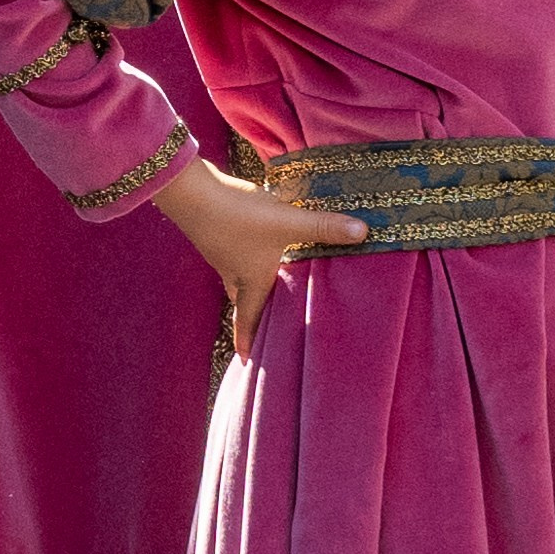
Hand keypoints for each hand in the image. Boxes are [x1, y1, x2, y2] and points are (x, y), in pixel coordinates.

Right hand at [156, 155, 366, 357]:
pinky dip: (243, 257)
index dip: (247, 339)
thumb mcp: (287, 222)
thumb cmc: (239, 217)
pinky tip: (253, 243)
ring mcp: (220, 252)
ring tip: (263, 285)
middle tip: (261, 325)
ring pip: (236, 277)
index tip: (247, 360)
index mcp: (251, 281)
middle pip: (242, 299)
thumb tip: (363, 232)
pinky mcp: (215, 232)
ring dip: (248, 284)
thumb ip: (323, 227)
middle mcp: (233, 271)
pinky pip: (231, 254)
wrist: (191, 192)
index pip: (249, 318)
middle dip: (251, 314)